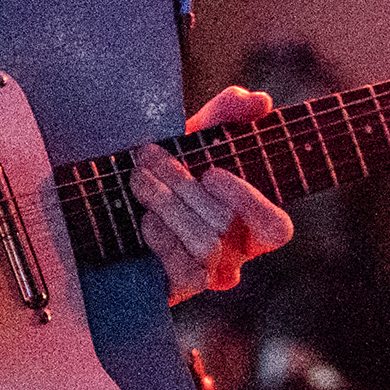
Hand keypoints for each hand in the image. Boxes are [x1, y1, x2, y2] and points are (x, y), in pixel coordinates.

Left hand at [135, 87, 292, 304]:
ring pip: (207, 244)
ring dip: (166, 205)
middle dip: (182, 185)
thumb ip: (228, 113)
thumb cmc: (168, 171)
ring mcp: (210, 274)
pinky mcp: (181, 289)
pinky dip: (160, 238)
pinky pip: (183, 269)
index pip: (276, 229)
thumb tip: (260, 100)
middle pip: (228, 225)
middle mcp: (237, 252)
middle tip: (149, 157)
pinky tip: (143, 220)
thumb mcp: (195, 139)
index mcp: (251, 219)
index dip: (249, 201)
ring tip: (139, 181)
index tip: (212, 171)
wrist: (113, 204)